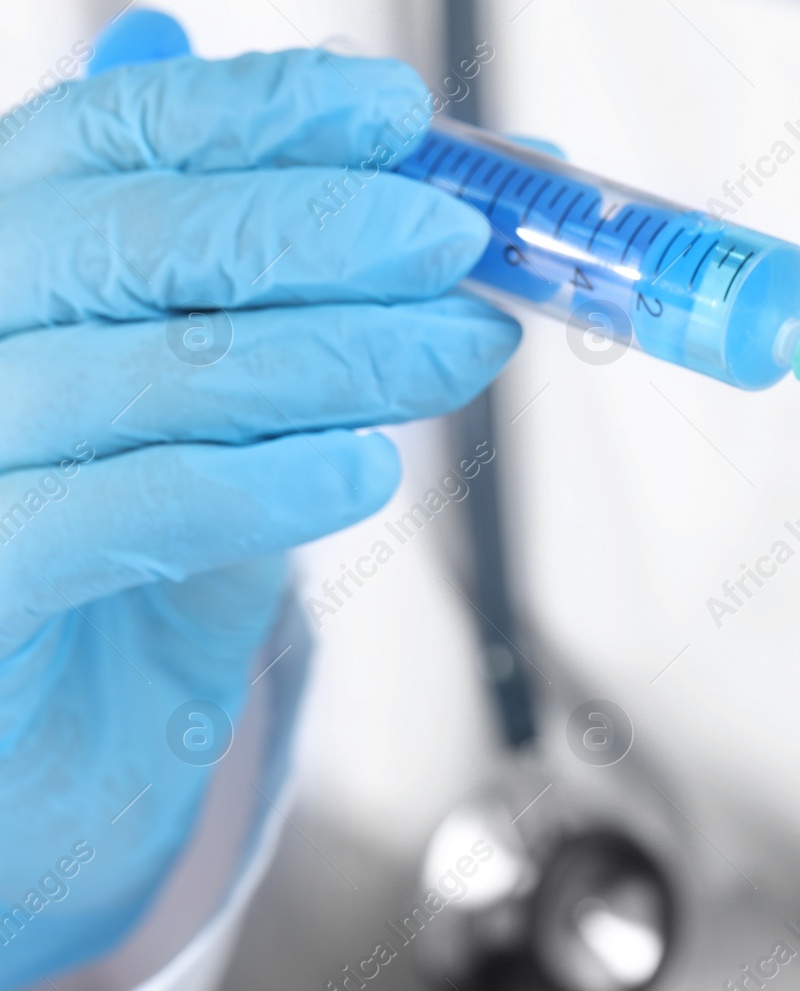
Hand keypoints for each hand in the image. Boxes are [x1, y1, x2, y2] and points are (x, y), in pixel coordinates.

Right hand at [0, 51, 518, 990]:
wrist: (59, 774)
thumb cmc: (141, 579)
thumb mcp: (219, 417)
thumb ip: (289, 299)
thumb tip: (433, 177)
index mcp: (5, 272)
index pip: (108, 142)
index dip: (257, 113)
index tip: (393, 114)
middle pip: (127, 237)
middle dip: (317, 225)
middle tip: (455, 236)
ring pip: (149, 369)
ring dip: (336, 350)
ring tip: (460, 344)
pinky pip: (129, 511)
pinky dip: (262, 480)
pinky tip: (367, 465)